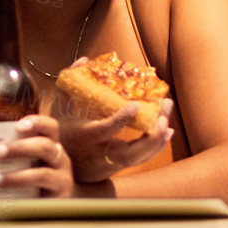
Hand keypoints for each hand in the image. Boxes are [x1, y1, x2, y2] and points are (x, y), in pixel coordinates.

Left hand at [0, 115, 74, 196]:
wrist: (38, 218)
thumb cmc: (24, 187)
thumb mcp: (9, 170)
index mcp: (48, 146)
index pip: (50, 128)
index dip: (38, 123)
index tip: (18, 125)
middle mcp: (59, 160)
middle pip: (45, 147)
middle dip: (19, 148)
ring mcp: (62, 181)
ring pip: (43, 174)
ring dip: (16, 177)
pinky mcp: (59, 201)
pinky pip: (40, 198)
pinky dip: (20, 200)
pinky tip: (4, 199)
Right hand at [60, 96, 174, 184]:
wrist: (60, 166)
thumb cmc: (62, 132)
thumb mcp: (60, 109)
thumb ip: (70, 85)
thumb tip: (84, 60)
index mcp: (85, 137)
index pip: (105, 130)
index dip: (121, 119)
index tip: (136, 105)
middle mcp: (99, 153)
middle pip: (131, 152)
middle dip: (152, 134)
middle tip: (163, 110)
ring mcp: (111, 164)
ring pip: (140, 157)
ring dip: (158, 138)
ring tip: (166, 114)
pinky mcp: (119, 167)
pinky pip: (142, 160)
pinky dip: (156, 146)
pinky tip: (167, 130)